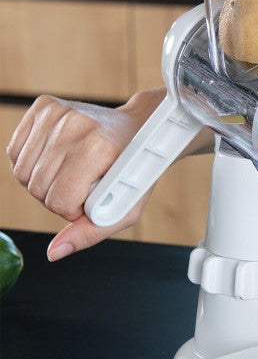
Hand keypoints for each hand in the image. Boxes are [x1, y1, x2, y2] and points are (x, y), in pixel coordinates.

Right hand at [6, 90, 164, 259]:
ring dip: (44, 183)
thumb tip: (54, 253)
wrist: (141, 128)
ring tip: (73, 173)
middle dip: (58, 198)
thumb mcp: (126, 207)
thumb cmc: (134, 169)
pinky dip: (31, 165)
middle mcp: (75, 125)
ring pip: (22, 173)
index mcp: (98, 148)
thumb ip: (90, 233)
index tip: (91, 200)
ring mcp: (57, 113)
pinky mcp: (43, 106)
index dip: (73, 210)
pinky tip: (57, 160)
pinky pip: (15, 153)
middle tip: (83, 186)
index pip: (60, 200)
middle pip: (38, 188)